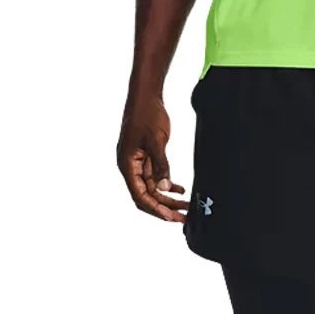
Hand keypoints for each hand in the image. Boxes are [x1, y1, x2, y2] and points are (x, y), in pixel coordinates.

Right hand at [117, 96, 188, 222]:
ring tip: (187, 206)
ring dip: (169, 199)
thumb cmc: (146, 114)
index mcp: (127, 165)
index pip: (140, 196)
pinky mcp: (147, 159)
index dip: (156, 209)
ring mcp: (138, 164)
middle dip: (165, 208)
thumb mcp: (156, 141)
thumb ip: (160, 165)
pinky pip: (157, 178)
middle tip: (183, 217)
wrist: (146, 96)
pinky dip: (168, 185)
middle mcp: (130, 167)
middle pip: (147, 197)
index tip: (171, 218)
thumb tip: (164, 188)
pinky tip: (181, 189)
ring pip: (154, 189)